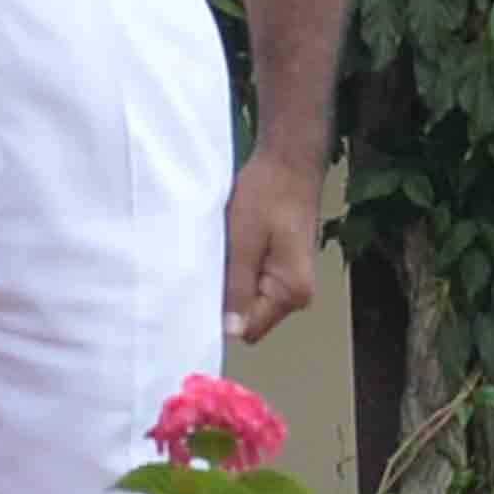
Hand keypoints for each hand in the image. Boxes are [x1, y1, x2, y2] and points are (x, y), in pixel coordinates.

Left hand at [223, 151, 323, 345]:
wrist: (288, 163)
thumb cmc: (269, 194)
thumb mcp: (244, 241)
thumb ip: (238, 287)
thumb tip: (231, 330)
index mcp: (291, 292)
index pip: (249, 329)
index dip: (222, 319)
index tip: (197, 303)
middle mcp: (295, 294)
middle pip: (249, 318)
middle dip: (225, 300)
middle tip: (206, 272)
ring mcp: (289, 282)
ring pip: (248, 300)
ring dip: (230, 284)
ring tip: (219, 257)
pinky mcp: (281, 269)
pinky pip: (252, 284)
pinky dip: (237, 273)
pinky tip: (228, 253)